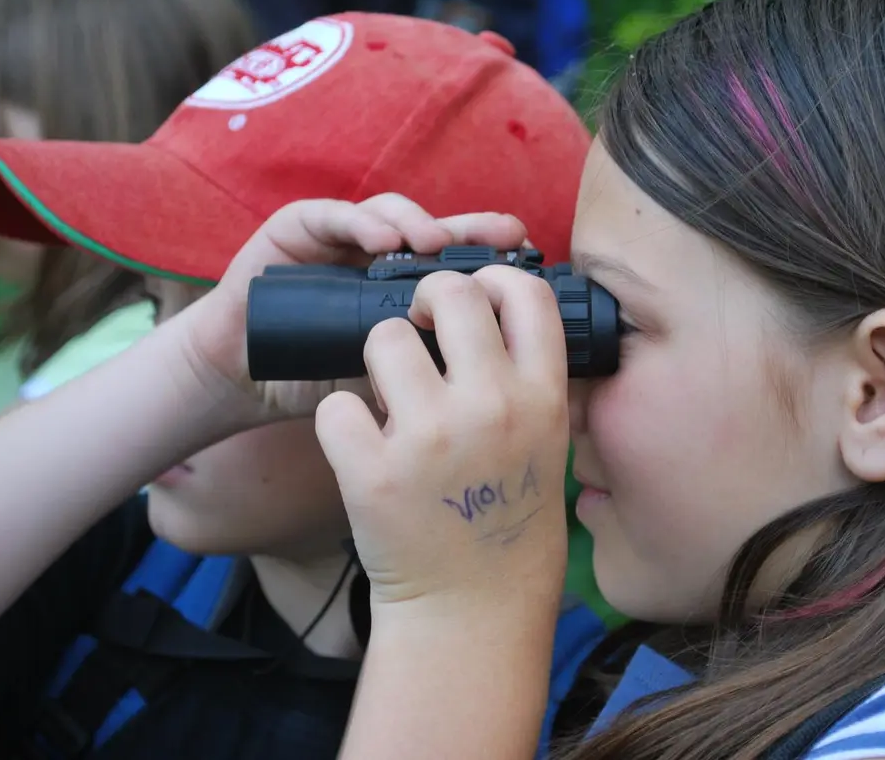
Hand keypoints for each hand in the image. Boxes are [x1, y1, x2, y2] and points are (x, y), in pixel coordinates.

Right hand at [178, 194, 528, 420]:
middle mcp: (383, 256)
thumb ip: (439, 366)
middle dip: (473, 229)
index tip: (534, 263)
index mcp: (414, 289)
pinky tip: (383, 241)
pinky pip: (334, 216)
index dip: (499, 259)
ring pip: (393, 213)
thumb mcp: (397, 383)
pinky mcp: (299, 229)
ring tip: (435, 243)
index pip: (467, 262)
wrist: (248, 382)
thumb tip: (507, 377)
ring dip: (418, 223)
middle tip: (502, 236)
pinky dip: (361, 222)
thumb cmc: (327, 383)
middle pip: (439, 228)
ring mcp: (343, 238)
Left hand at [316, 265, 570, 620]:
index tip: (474, 297)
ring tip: (387, 397)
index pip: (526, 291)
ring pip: (382, 337)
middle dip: (425, 299)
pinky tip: (360, 445)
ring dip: (377, 360)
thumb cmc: (507, 520)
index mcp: (543, 397)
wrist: (472, 607)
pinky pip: (336, 405)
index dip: (493, 277)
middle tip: (416, 328)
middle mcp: (492, 407)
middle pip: (452, 294)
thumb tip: (499, 313)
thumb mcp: (548, 445)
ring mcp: (431, 438)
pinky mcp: (373, 471)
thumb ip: (529, 380)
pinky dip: (341, 421)